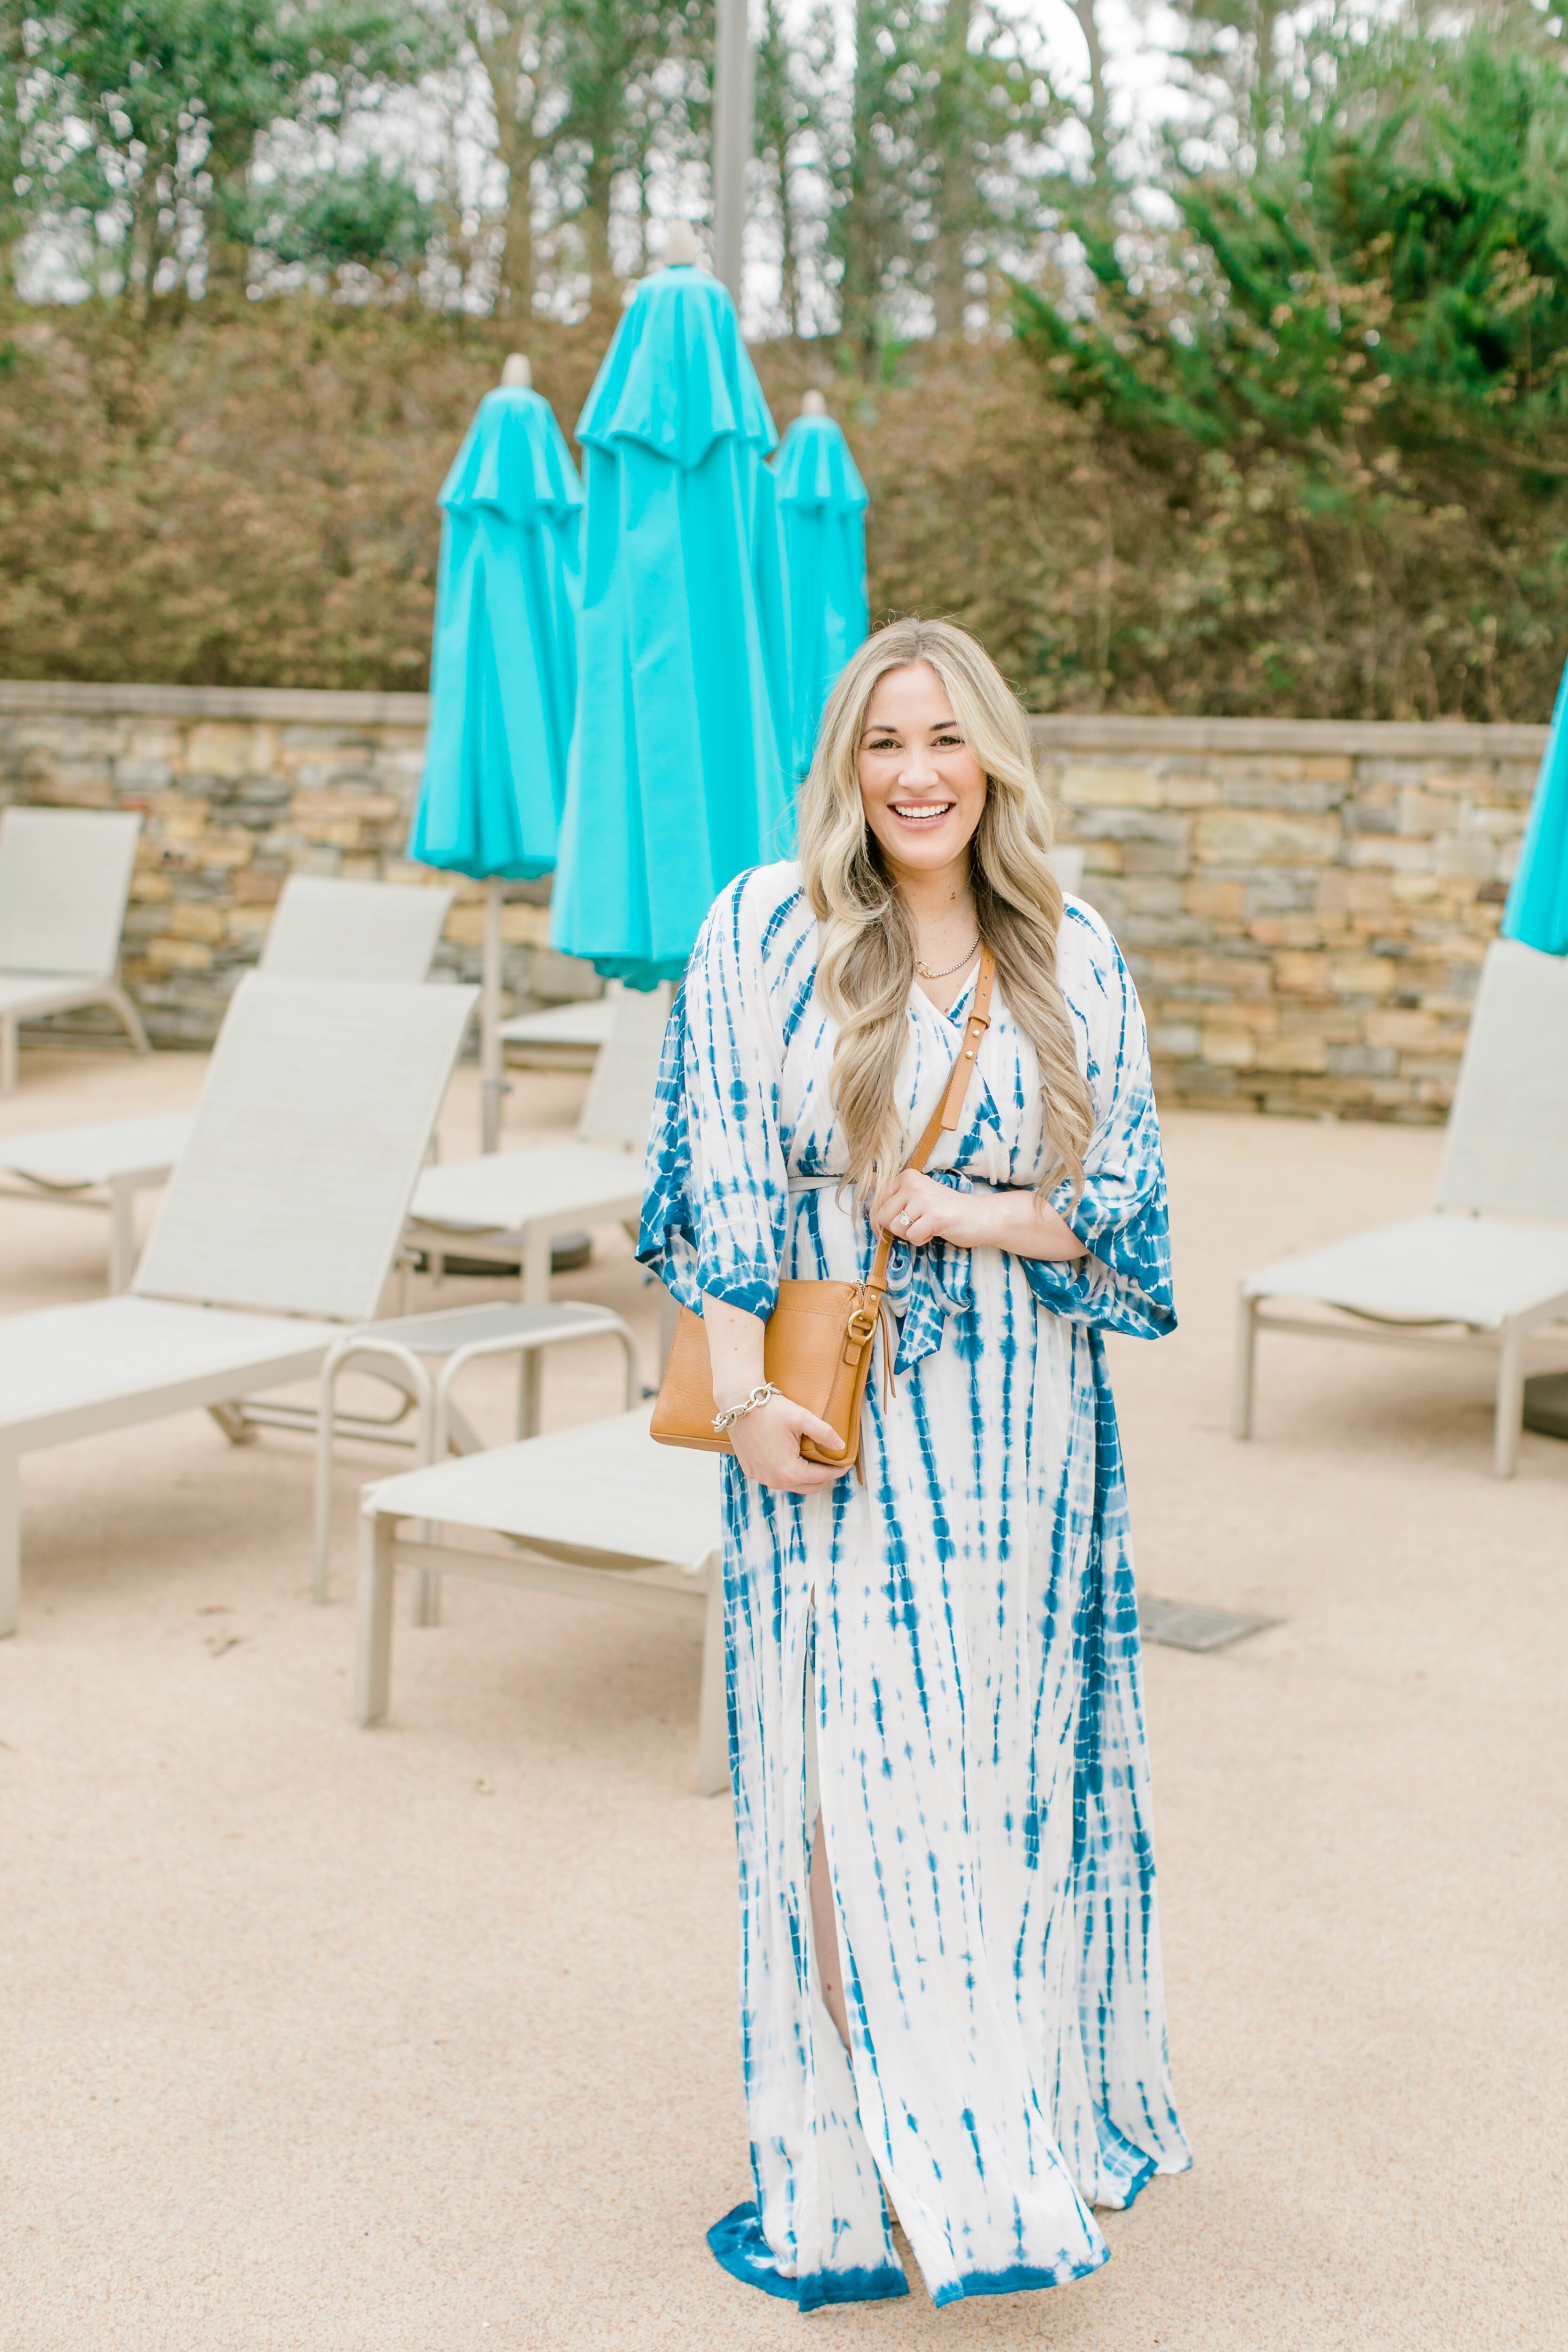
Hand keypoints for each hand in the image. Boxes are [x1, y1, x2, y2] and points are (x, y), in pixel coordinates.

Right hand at [728, 1393, 852, 1492]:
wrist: (738, 1403)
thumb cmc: (771, 1410)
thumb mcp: (802, 1418)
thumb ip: (825, 1434)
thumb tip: (841, 1446)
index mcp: (790, 1471)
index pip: (823, 1477)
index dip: (838, 1470)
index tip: (846, 1463)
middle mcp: (774, 1480)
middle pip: (809, 1487)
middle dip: (824, 1477)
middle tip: (832, 1464)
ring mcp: (761, 1477)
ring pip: (792, 1485)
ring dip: (805, 1477)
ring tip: (814, 1461)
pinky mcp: (751, 1471)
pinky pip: (775, 1479)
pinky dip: (787, 1474)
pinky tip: (791, 1459)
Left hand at [873, 1170, 1086, 1262]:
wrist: (981, 1216)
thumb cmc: (947, 1208)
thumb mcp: (918, 1195)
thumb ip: (894, 1190)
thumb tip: (869, 1181)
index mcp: (907, 1177)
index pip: (877, 1203)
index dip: (887, 1218)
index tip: (906, 1218)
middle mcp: (913, 1184)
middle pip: (883, 1217)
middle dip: (899, 1228)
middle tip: (919, 1223)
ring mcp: (924, 1199)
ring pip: (897, 1228)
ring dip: (912, 1234)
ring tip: (929, 1225)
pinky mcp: (934, 1216)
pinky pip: (913, 1237)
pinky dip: (923, 1240)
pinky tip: (936, 1230)